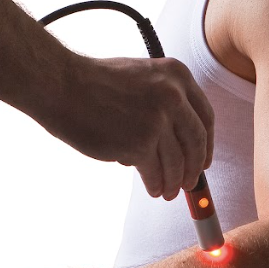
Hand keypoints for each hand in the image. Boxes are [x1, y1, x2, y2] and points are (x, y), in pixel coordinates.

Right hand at [54, 55, 214, 200]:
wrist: (61, 86)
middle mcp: (173, 96)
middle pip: (196, 142)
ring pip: (177, 162)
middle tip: (189, 182)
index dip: (207, 144)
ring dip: (174, 182)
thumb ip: (164, 99)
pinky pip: (156, 173)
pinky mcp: (140, 144)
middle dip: (194, 168)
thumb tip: (179, 139)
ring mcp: (158, 121)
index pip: (205, 117)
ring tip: (168, 192)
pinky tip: (153, 189)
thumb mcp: (141, 77)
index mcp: (177, 75)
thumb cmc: (93, 83)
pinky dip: (156, 185)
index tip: (203, 160)